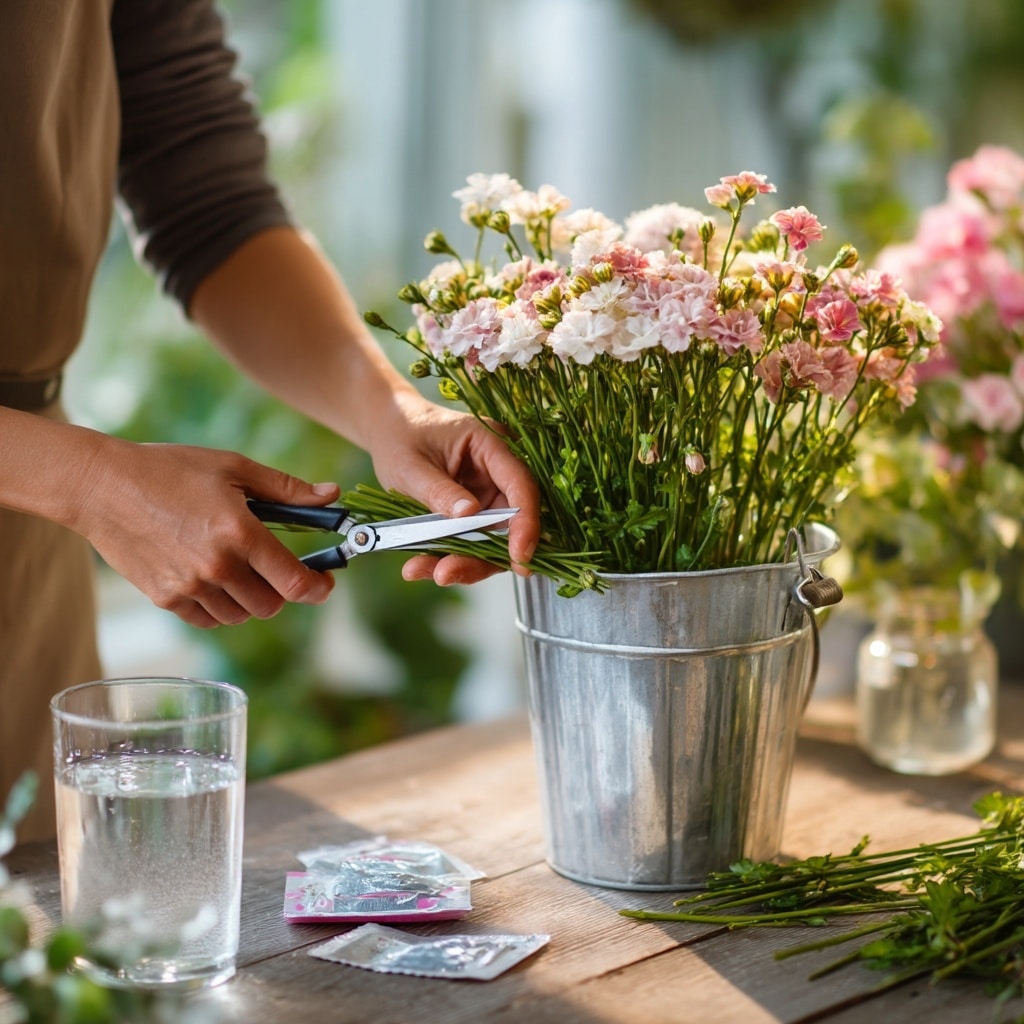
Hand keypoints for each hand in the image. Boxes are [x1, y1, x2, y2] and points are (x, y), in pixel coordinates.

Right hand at [69, 436, 339, 627]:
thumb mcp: (233, 467)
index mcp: (239, 532)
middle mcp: (216, 566)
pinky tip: (213, 578)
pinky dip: (219, 606)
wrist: (101, 486)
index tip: (324, 583)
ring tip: (238, 567)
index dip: (318, 588)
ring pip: (241, 615)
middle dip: (281, 589)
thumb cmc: (170, 469)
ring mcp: (188, 586)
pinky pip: (208, 619)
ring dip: (250, 599)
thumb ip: (286, 488)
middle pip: (271, 604)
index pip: (294, 581)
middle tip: (273, 567)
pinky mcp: (165, 598)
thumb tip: (331, 494)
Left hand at [366, 393, 540, 585]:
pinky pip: (471, 542)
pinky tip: (420, 566)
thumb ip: (440, 490)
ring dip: (464, 562)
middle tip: (448, 573)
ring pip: (491, 539)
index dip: (526, 523)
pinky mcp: (475, 514)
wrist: (390, 431)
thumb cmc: (401, 437)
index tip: (519, 556)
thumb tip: (469, 515)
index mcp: (491, 446)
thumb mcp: (412, 465)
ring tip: (427, 572)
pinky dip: (449, 557)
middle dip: (486, 555)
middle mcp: (497, 472)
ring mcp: (488, 495)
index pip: (521, 485)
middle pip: (508, 521)